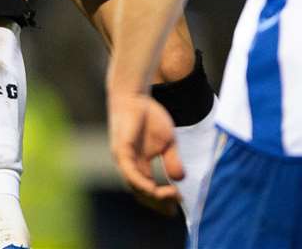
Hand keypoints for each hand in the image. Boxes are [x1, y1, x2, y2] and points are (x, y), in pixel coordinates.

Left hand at [107, 91, 182, 211]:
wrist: (135, 96)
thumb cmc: (149, 117)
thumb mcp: (167, 142)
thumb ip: (172, 160)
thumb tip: (180, 180)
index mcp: (140, 166)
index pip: (149, 191)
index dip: (163, 201)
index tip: (178, 204)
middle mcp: (130, 167)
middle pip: (142, 194)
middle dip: (159, 203)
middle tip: (175, 205)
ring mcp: (124, 160)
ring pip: (136, 187)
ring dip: (153, 196)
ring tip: (172, 195)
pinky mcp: (121, 151)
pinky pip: (130, 173)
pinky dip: (141, 184)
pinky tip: (153, 190)